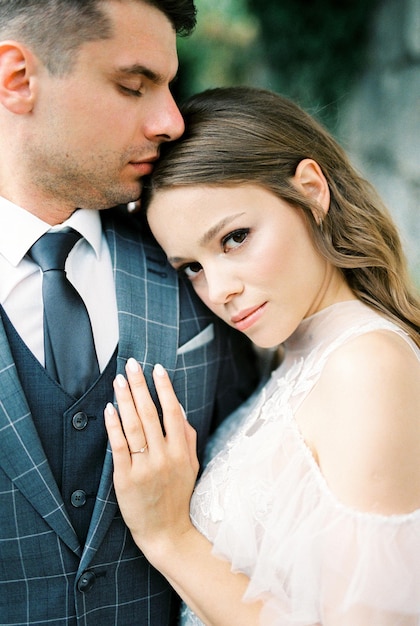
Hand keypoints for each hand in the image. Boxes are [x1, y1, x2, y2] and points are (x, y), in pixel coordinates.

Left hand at [104, 358, 198, 560]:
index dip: (165, 389)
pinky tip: (109, 409)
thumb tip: (178, 410)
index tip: (157, 368)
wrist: (167, 532)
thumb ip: (187, 437)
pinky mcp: (126, 479)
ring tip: (119, 380)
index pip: (172, 412)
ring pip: (134, 427)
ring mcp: (144, 468)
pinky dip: (113, 426)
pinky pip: (119, 447)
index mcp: (181, 451)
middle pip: (150, 414)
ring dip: (125, 400)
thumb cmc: (179, 495)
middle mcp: (164, 457)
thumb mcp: (191, 465)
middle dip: (140, 386)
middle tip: (132, 365)